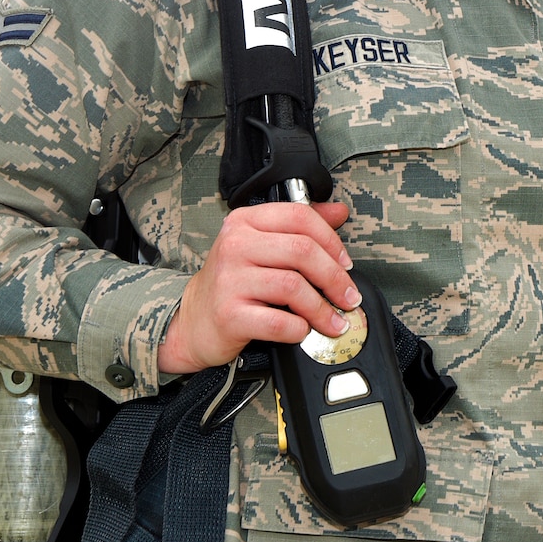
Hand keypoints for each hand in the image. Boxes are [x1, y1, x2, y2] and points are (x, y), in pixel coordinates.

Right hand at [157, 202, 358, 374]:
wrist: (193, 320)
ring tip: (334, 320)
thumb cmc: (233, 282)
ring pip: (293, 286)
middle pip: (302, 251)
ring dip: (322, 308)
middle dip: (335, 277)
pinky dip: (299, 328)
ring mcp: (229, 280)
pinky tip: (303, 330)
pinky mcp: (228, 315)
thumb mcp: (262, 245)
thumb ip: (300, 226)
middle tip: (348, 296)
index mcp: (245, 221)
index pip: (300, 217)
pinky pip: (278, 322)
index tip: (346, 263)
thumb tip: (339, 211)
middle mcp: (235, 245)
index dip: (332, 240)